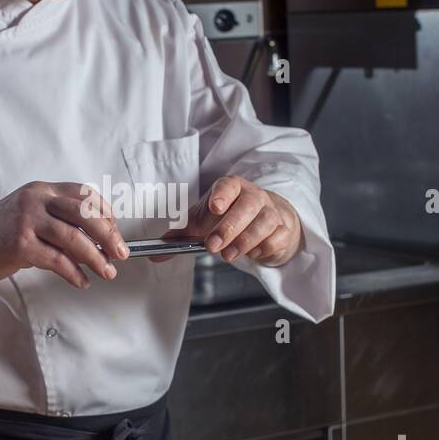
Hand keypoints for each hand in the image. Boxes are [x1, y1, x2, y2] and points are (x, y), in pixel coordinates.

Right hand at [0, 181, 128, 288]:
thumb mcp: (29, 217)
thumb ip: (58, 224)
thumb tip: (93, 243)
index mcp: (41, 190)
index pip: (85, 195)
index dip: (106, 214)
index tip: (115, 233)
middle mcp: (36, 200)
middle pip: (86, 213)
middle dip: (109, 235)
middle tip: (120, 253)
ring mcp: (27, 220)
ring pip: (75, 238)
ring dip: (96, 258)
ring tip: (106, 271)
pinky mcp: (20, 244)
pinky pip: (58, 260)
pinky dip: (74, 273)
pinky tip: (81, 280)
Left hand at [159, 175, 301, 266]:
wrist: (263, 221)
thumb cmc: (229, 218)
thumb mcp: (202, 223)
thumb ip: (179, 237)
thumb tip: (155, 254)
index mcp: (232, 188)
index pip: (228, 185)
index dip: (222, 195)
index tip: (214, 207)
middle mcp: (254, 196)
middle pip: (247, 205)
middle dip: (229, 227)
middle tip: (213, 246)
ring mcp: (271, 211)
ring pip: (265, 222)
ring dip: (245, 241)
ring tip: (228, 254)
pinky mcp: (283, 229)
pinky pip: (276, 238)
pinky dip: (263, 248)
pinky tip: (252, 253)